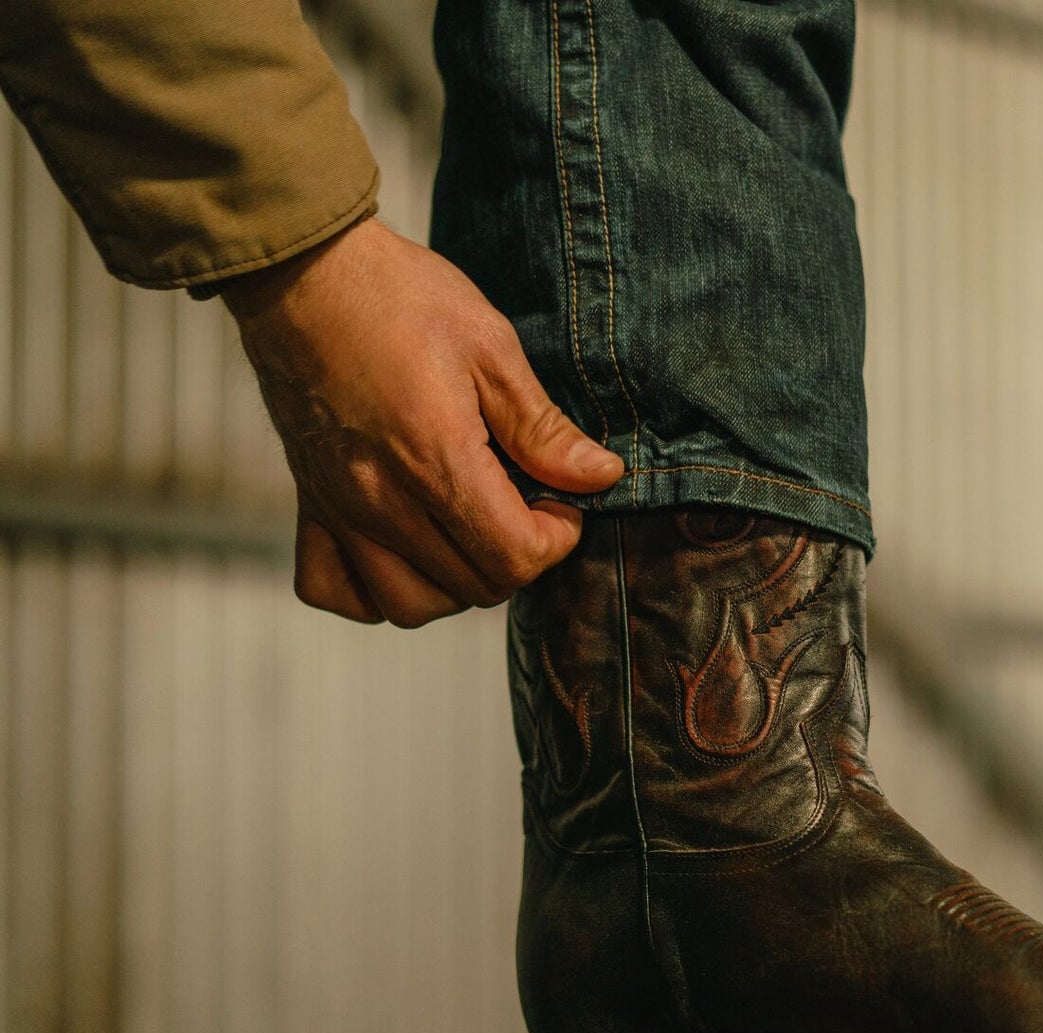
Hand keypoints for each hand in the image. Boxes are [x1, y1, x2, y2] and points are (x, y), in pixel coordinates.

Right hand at [222, 217, 622, 625]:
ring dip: (456, 585)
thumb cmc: (400, 299)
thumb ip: (543, 428)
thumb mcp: (491, 347)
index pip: (514, 558)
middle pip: (474, 588)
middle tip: (522, 506)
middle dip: (515, 558)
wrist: (301, 274)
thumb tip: (601, 477)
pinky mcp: (310, 506)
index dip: (556, 539)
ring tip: (470, 533)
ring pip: (411, 607)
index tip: (559, 501)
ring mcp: (340, 510)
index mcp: (435, 459)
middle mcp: (382, 500)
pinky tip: (405, 553)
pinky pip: (337, 591)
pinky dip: (375, 591)